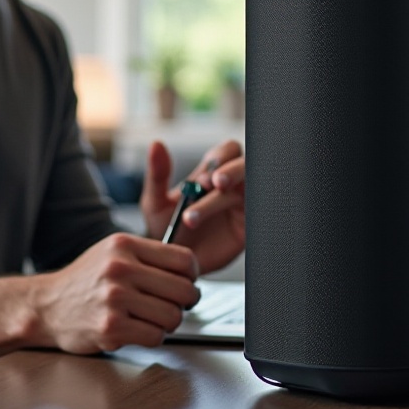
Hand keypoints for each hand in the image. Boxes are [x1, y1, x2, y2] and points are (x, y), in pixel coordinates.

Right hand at [31, 232, 199, 353]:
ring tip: (151, 318)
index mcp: (125, 245)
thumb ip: (148, 256)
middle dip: (184, 302)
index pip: (183, 259)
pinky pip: (155, 336)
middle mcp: (120, 268)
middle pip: (184, 290)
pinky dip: (152, 337)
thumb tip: (189, 270)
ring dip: (167, 322)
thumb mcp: (113, 253)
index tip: (186, 282)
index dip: (192, 275)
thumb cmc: (85, 281)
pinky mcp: (110, 327)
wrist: (46, 306)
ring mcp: (115, 298)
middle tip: (173, 305)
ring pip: (172, 316)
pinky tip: (137, 329)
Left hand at [140, 139, 244, 273]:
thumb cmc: (165, 229)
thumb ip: (157, 175)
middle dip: (232, 171)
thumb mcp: (155, 203)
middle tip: (215, 184)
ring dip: (225, 198)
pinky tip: (223, 225)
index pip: (227, 152)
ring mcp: (240, 207)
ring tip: (194, 216)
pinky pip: (253, 215)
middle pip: (245, 165)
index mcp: (209, 174)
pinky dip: (242, 215)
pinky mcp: (246, 228)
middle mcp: (229, 187)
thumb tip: (156, 143)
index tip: (202, 178)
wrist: (170, 265)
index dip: (221, 159)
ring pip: (247, 190)